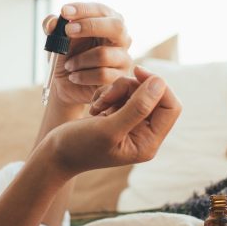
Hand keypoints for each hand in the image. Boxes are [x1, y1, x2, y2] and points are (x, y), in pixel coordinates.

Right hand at [40, 67, 180, 178]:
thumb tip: (160, 83)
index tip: (136, 72)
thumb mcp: (108, 128)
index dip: (157, 86)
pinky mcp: (119, 116)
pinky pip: (123, 93)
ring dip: (116, 91)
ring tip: (97, 105)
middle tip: (106, 97)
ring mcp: (132, 125)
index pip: (170, 107)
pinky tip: (95, 108)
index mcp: (148, 142)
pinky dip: (108, 94)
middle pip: (154, 96)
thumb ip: (137, 108)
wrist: (55, 153)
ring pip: (137, 91)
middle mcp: (145, 134)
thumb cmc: (79, 146)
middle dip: (130, 89)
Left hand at [43, 3, 132, 106]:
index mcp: (107, 21)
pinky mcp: (119, 77)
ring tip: (69, 65)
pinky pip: (102, 75)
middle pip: (116, 26)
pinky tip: (73, 77)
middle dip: (89, 26)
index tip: (64, 12)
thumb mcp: (55, 38)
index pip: (101, 10)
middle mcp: (120, 37)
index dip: (83, 9)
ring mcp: (123, 57)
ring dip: (79, 60)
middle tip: (67, 31)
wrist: (65, 85)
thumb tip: (52, 22)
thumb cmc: (66, 56)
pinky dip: (83, 76)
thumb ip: (52, 26)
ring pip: (103, 54)